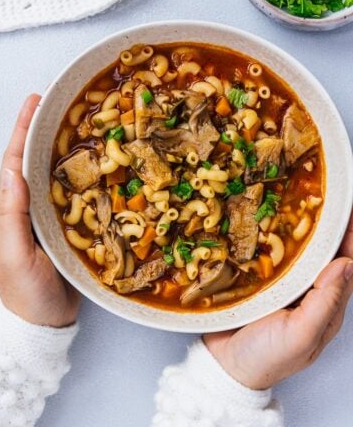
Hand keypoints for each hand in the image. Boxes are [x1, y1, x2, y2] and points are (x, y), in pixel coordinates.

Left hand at [0, 94, 79, 327]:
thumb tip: (13, 173)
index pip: (15, 163)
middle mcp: (30, 209)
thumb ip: (11, 217)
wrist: (45, 322)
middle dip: (44, 131)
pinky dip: (85, 177)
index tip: (35, 102)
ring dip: (66, 149)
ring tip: (83, 126)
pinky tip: (100, 166)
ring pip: (58, 176)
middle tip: (62, 105)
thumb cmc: (25, 295)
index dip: (23, 130)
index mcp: (11, 212)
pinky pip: (78, 196)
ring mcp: (50, 218)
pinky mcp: (70, 229)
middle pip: (36, 162)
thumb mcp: (13, 257)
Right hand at [204, 213, 352, 389]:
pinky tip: (266, 222)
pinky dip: (272, 239)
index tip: (347, 213)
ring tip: (294, 202)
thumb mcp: (300, 337)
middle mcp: (307, 293)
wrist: (225, 367)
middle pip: (323, 254)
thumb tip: (344, 266)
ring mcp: (284, 286)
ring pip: (298, 252)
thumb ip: (324, 303)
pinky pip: (271, 256)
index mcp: (325, 306)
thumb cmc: (265, 358)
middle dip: (326, 228)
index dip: (349, 239)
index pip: (345, 266)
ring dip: (299, 229)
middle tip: (321, 199)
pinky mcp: (261, 282)